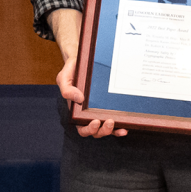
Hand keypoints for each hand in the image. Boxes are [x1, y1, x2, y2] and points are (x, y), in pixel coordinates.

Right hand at [47, 9, 123, 136]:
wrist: (84, 60)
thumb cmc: (73, 70)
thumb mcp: (65, 77)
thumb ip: (66, 88)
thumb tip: (79, 99)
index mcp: (77, 110)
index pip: (81, 127)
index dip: (88, 129)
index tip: (94, 121)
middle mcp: (89, 114)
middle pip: (96, 132)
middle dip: (102, 131)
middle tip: (108, 122)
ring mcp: (100, 111)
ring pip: (106, 129)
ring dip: (113, 131)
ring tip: (120, 126)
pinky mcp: (110, 107)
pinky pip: (116, 121)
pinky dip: (120, 127)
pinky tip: (126, 126)